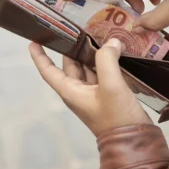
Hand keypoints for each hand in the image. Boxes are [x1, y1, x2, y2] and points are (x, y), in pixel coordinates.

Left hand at [29, 39, 151, 135]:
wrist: (134, 140)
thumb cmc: (117, 118)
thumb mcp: (110, 86)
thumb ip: (107, 61)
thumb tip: (112, 43)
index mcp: (71, 90)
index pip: (48, 71)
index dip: (39, 56)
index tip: (34, 41)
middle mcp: (78, 90)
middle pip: (70, 64)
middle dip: (72, 47)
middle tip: (78, 28)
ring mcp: (93, 91)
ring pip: (86, 66)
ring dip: (91, 52)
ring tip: (98, 34)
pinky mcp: (106, 92)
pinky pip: (100, 71)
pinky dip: (104, 61)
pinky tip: (113, 50)